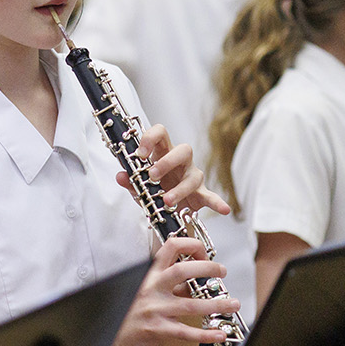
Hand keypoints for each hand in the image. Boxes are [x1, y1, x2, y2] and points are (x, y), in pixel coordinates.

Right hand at [107, 236, 231, 345]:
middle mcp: (151, 288)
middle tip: (222, 272)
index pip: (170, 248)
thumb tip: (193, 282)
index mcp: (148, 275)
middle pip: (182, 271)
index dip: (191, 246)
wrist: (107, 337)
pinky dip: (205, 334)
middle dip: (208, 269)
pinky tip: (218, 333)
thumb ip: (166, 285)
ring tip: (233, 304)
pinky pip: (185, 332)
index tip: (204, 253)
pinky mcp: (156, 330)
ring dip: (216, 304)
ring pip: (190, 305)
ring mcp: (153, 309)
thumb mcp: (143, 290)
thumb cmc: (127, 313)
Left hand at [117, 124, 231, 216]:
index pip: (161, 134)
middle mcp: (181, 162)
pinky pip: (211, 197)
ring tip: (166, 201)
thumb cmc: (152, 190)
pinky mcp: (201, 195)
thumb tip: (120, 175)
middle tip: (152, 176)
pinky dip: (217, 202)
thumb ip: (130, 181)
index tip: (139, 154)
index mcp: (163, 153)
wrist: (166, 211)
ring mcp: (192, 177)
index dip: (150, 138)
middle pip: (183, 150)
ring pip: (193, 176)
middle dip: (167, 162)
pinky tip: (224, 209)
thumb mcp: (138, 187)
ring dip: (179, 189)